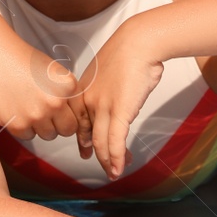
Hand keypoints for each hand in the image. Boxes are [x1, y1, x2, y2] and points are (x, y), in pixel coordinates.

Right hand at [0, 41, 80, 142]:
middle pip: (66, 130)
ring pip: (47, 135)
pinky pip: (27, 135)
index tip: (62, 113)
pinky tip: (18, 109)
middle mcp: (54, 103)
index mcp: (67, 88)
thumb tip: (74, 116)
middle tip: (46, 112)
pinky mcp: (16, 124)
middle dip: (58, 124)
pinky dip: (24, 126)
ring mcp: (34, 115)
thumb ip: (67, 94)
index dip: (70, 115)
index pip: (79, 117)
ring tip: (30, 107)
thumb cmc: (23, 60)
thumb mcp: (54, 72)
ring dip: (41, 126)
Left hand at [73, 24, 164, 178]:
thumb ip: (105, 92)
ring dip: (108, 161)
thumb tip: (117, 106)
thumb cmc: (127, 55)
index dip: (83, 140)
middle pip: (88, 135)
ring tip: (114, 173)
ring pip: (101, 142)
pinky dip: (116, 158)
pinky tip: (119, 168)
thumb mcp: (108, 74)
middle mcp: (87, 101)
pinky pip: (115, 141)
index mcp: (81, 91)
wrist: (138, 43)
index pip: (78, 122)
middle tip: (105, 166)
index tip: (87, 151)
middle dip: (97, 154)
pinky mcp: (119, 111)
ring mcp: (102, 107)